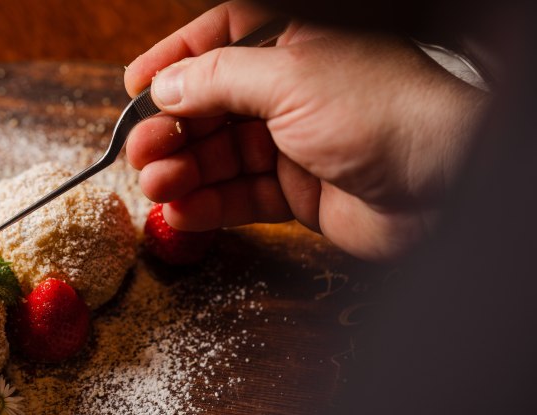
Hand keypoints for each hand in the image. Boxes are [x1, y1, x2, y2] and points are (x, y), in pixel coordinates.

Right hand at [124, 0, 486, 260]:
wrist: (442, 185)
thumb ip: (218, 79)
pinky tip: (181, 210)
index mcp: (294, 44)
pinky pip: (240, 196)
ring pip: (220, 155)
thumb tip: (164, 84)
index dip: (174, 61)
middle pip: (212, 106)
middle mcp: (290, 91)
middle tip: (140, 150)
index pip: (219, 41)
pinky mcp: (297, 192)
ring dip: (183, 170)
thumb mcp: (288, 77)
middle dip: (172, 128)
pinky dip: (209, 204)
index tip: (134, 86)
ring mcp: (292, 143)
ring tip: (154, 184)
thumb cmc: (382, 112)